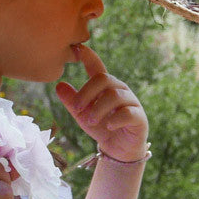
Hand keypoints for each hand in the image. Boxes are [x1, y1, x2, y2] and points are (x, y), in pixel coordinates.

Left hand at [55, 44, 148, 161]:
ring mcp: (132, 103)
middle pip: (104, 79)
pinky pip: (128, 112)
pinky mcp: (139, 118)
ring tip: (90, 121)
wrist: (118, 150)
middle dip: (87, 93)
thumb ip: (72, 101)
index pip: (97, 67)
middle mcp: (120, 90)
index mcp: (106, 87)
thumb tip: (59, 85)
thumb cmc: (102, 128)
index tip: (78, 48)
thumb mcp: (82, 115)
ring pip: (115, 95)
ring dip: (98, 108)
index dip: (89, 56)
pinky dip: (116, 119)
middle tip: (77, 109)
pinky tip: (109, 126)